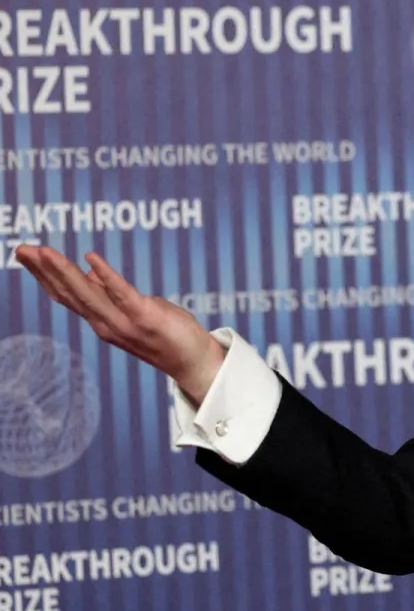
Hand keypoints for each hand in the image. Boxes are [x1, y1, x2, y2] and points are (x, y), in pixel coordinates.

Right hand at [15, 245, 225, 403]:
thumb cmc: (166, 333)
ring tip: (44, 251)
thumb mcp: (132, 309)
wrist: (194, 362)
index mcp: (101, 320)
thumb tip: (87, 272)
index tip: (25, 254)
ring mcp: (124, 322)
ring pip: (87, 294)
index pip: (65, 295)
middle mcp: (106, 323)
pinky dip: (105, 276)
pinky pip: (121, 293)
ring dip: (64, 271)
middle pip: (68, 293)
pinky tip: (90, 258)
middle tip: (22, 249)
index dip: (43, 275)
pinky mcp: (145, 317)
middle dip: (44, 270)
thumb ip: (108, 293)